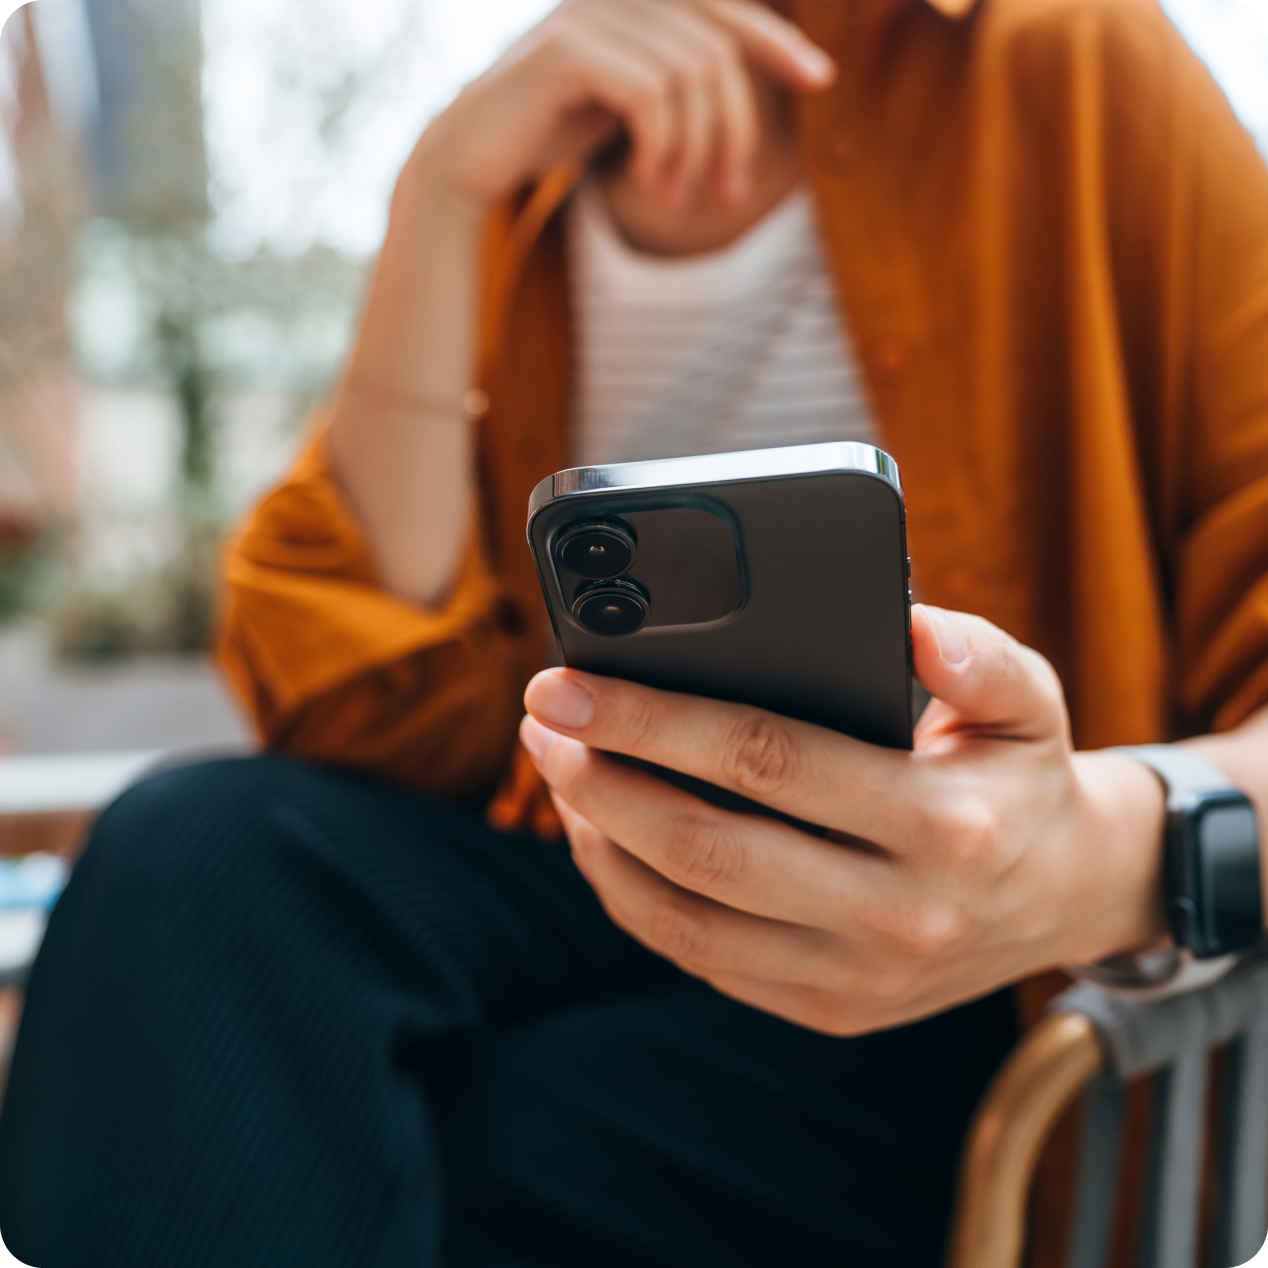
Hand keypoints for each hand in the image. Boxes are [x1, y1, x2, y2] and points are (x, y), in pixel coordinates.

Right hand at [412, 0, 835, 207]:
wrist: (471, 158)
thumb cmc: (551, 132)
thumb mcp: (631, 105)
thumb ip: (678, 84)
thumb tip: (739, 89)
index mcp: (636, 4)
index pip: (726, 10)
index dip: (777, 39)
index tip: (820, 78)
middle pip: (719, 47)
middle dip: (737, 127)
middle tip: (729, 191)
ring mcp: (590, 13)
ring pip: (693, 72)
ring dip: (696, 148)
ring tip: (674, 195)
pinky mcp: (567, 48)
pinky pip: (653, 91)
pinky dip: (664, 146)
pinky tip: (649, 182)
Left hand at [518, 605, 1169, 1034]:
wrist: (1067, 898)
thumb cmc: (1022, 777)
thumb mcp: (1028, 699)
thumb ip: (975, 655)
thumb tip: (909, 622)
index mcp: (939, 822)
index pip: (764, 759)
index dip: (653, 719)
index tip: (571, 683)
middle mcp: (895, 914)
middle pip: (704, 847)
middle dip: (600, 780)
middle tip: (543, 721)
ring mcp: (857, 977)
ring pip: (685, 918)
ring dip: (599, 843)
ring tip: (560, 773)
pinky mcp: (829, 1010)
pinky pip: (701, 960)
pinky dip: (633, 899)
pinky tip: (603, 840)